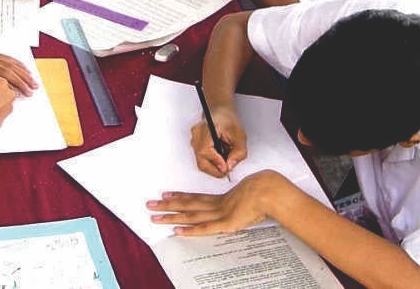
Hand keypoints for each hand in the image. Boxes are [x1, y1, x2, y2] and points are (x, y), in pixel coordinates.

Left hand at [0, 19, 36, 95]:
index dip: (7, 86)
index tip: (17, 93)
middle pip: (7, 72)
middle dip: (21, 82)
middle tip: (32, 91)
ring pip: (10, 65)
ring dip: (23, 74)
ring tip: (33, 82)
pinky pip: (6, 59)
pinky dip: (17, 64)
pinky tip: (24, 69)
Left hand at [147, 170, 283, 235]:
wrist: (269, 190)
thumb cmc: (264, 190)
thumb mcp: (250, 194)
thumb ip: (243, 198)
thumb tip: (244, 199)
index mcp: (222, 198)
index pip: (196, 198)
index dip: (180, 196)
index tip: (166, 194)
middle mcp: (216, 204)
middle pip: (187, 205)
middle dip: (167, 205)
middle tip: (149, 204)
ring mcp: (219, 213)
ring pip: (190, 215)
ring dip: (171, 216)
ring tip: (155, 216)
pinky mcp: (226, 223)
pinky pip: (204, 228)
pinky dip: (190, 230)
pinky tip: (176, 230)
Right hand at [190, 105, 246, 177]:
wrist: (220, 112)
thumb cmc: (228, 121)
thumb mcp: (240, 136)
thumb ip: (238, 153)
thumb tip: (230, 166)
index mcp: (208, 128)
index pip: (205, 150)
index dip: (216, 162)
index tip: (226, 168)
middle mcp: (197, 134)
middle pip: (201, 160)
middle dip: (215, 169)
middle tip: (227, 169)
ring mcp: (194, 139)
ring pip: (201, 162)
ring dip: (214, 166)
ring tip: (224, 160)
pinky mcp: (195, 144)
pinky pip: (201, 159)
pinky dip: (211, 162)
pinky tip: (219, 157)